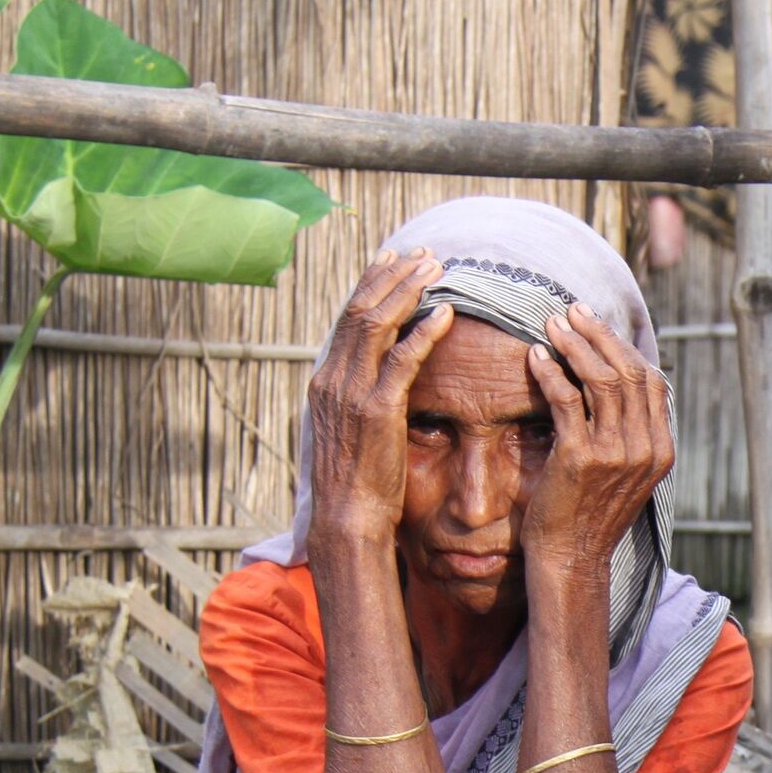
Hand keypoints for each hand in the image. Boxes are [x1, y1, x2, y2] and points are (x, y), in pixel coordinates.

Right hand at [305, 248, 453, 545]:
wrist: (348, 518)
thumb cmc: (357, 481)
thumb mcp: (352, 429)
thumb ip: (362, 397)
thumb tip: (381, 379)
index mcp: (326, 380)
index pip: (348, 317)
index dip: (372, 284)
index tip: (394, 259)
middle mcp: (333, 378)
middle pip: (361, 309)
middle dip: (392, 276)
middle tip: (423, 254)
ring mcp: (352, 392)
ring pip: (377, 323)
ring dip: (408, 291)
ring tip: (436, 269)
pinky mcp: (377, 410)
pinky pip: (402, 360)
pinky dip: (423, 332)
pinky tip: (446, 314)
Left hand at [523, 304, 675, 568]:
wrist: (571, 558)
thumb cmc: (588, 514)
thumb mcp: (624, 473)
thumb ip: (629, 434)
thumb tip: (617, 386)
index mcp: (660, 449)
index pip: (651, 381)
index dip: (623, 347)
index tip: (596, 327)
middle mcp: (645, 448)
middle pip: (629, 371)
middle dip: (598, 334)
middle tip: (571, 311)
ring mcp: (616, 453)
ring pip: (601, 379)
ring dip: (574, 344)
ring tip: (551, 324)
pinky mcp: (581, 457)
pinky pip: (566, 399)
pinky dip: (549, 371)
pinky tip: (535, 356)